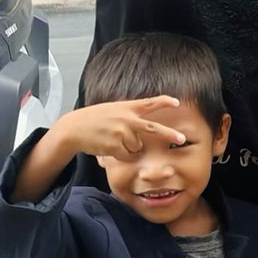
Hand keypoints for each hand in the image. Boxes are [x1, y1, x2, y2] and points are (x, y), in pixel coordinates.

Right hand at [51, 98, 187, 160]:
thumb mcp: (114, 109)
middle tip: (183, 139)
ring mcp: (121, 132)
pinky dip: (122, 156)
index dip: (164, 101)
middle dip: (169, 134)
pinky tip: (110, 148)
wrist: (73, 128)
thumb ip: (130, 113)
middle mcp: (126, 119)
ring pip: (138, 147)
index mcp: (127, 107)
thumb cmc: (95, 119)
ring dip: (131, 148)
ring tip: (114, 141)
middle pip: (153, 129)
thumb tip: (148, 125)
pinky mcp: (115, 146)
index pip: (149, 103)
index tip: (177, 102)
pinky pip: (128, 156)